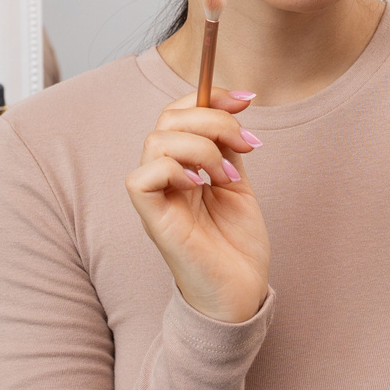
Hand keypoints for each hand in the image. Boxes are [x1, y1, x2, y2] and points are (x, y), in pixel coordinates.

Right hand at [126, 89, 269, 321]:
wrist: (241, 292)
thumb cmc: (236, 247)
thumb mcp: (238, 184)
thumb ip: (228, 149)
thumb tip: (233, 110)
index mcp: (183, 165)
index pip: (179, 112)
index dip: (210, 97)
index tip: (247, 99)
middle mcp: (165, 176)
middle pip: (168, 119)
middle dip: (213, 118)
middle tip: (244, 144)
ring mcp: (157, 197)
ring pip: (157, 141)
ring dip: (202, 147)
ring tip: (227, 175)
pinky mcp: (152, 219)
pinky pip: (142, 177)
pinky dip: (175, 170)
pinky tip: (201, 186)